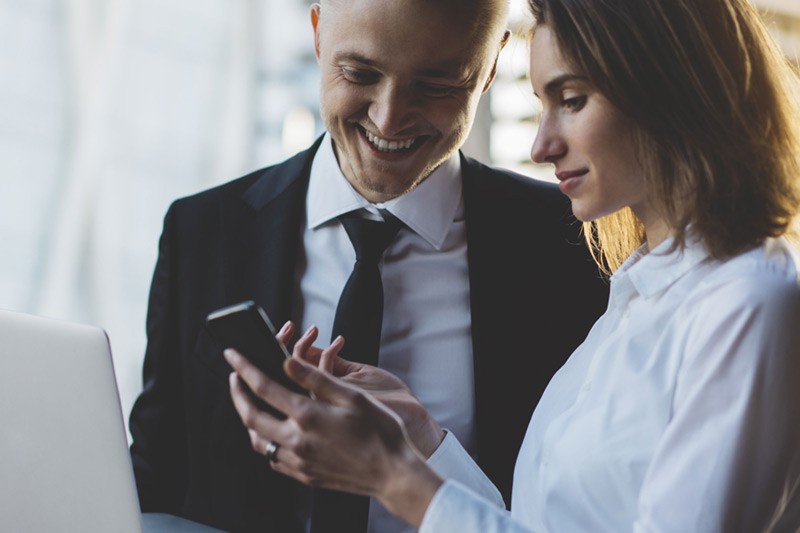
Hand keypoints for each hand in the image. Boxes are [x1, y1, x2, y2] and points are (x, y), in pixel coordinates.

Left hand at [224, 345, 441, 527]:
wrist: (393, 474)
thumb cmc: (379, 431)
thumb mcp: (352, 395)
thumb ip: (316, 377)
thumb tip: (287, 360)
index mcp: (307, 416)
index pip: (263, 387)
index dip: (244, 368)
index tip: (232, 355)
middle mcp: (297, 440)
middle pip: (250, 416)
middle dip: (237, 394)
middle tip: (234, 378)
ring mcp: (298, 461)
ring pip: (258, 441)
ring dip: (249, 420)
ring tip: (251, 405)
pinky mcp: (305, 475)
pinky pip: (274, 459)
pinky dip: (267, 442)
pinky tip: (275, 433)